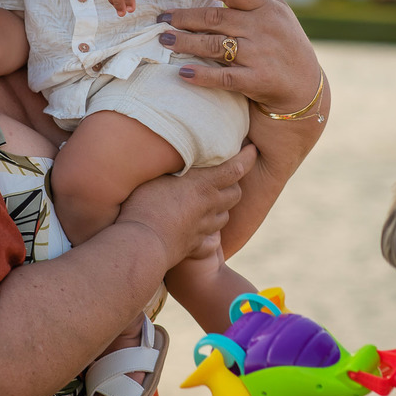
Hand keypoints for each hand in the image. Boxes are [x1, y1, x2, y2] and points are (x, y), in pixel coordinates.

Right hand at [116, 144, 255, 265]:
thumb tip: (177, 151)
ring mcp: (204, 228)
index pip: (236, 168)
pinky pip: (211, 241)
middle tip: (224, 177)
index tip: (253, 149)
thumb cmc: (144, 203)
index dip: (248, 157)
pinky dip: (210, 235)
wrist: (142, 243)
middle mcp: (210, 205)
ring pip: (225, 217)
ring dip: (222, 208)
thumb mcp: (157, 174)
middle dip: (234, 184)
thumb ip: (172, 163)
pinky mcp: (196, 246)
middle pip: (235, 193)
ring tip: (209, 202)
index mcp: (204, 184)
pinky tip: (200, 232)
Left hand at [156, 0, 322, 111]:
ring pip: (215, 46)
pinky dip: (203, 76)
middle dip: (185, 18)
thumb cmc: (287, 39)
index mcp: (266, 7)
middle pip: (217, 18)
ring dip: (186, 43)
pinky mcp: (257, 80)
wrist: (306, 83)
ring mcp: (260, 55)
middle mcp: (263, 28)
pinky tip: (183, 72)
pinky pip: (225, 77)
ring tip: (163, 39)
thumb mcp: (278, 5)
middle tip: (161, 17)